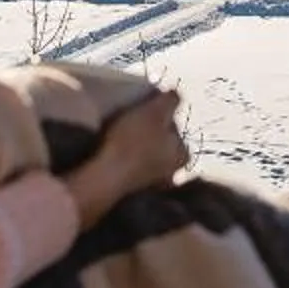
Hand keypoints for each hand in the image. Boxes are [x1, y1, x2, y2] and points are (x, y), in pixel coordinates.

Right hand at [64, 88, 187, 228]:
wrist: (105, 177)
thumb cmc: (134, 142)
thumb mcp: (155, 111)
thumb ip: (171, 99)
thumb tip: (176, 93)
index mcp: (183, 155)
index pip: (174, 129)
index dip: (159, 116)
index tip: (143, 111)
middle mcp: (172, 175)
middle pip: (160, 145)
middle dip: (149, 135)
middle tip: (130, 122)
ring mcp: (152, 187)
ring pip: (146, 159)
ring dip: (135, 148)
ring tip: (117, 135)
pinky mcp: (132, 193)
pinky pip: (131, 171)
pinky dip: (124, 161)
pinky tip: (112, 152)